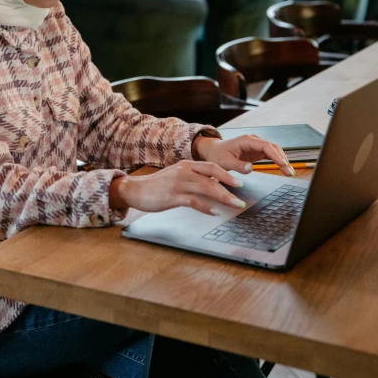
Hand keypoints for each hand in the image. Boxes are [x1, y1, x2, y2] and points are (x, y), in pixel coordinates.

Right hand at [109, 160, 247, 216]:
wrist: (136, 190)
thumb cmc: (157, 186)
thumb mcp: (177, 176)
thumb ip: (193, 178)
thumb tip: (213, 185)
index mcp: (186, 165)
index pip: (211, 166)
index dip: (227, 174)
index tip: (240, 182)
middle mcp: (184, 171)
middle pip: (212, 176)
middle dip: (229, 185)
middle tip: (242, 195)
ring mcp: (178, 183)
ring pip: (206, 188)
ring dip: (223, 197)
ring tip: (235, 205)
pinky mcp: (172, 196)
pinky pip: (193, 201)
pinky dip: (206, 207)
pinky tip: (214, 212)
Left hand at [192, 134, 294, 176]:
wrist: (214, 151)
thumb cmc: (218, 155)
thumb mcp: (225, 162)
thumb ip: (238, 165)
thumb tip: (251, 168)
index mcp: (246, 140)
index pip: (265, 146)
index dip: (275, 155)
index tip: (282, 164)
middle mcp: (253, 140)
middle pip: (273, 147)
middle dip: (282, 159)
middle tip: (289, 172)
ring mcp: (256, 145)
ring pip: (274, 151)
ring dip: (282, 160)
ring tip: (289, 173)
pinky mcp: (257, 151)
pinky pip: (271, 155)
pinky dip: (278, 161)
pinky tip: (284, 169)